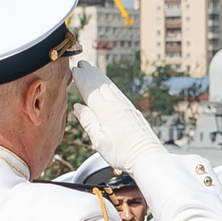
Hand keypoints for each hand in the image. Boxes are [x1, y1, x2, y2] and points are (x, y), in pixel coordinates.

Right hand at [71, 56, 165, 177]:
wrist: (147, 157)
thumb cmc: (121, 152)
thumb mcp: (98, 140)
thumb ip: (87, 121)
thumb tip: (78, 107)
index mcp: (105, 110)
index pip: (89, 90)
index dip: (81, 79)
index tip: (74, 69)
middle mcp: (116, 104)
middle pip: (100, 84)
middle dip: (90, 73)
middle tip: (82, 63)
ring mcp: (126, 106)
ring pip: (110, 86)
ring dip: (100, 77)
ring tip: (93, 69)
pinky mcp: (132, 111)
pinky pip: (118, 92)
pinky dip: (110, 85)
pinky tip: (109, 86)